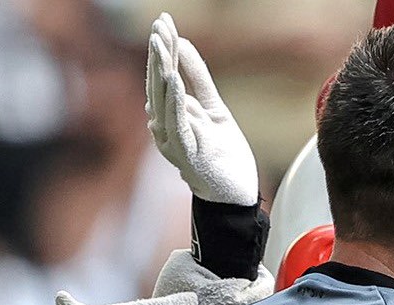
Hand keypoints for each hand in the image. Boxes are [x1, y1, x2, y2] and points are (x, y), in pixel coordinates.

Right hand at [146, 13, 257, 205]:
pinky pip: (177, 123)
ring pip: (163, 100)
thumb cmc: (223, 155)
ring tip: (161, 45)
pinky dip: (175, 102)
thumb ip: (198, 79)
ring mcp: (172, 140)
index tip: (164, 20)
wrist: (235, 194)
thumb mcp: (214, 108)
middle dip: (158, 53)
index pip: (162, 75)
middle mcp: (164, 126)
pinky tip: (175, 80)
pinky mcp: (185, 153)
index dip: (163, 48)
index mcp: (170, 115)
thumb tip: (183, 42)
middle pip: (158, 83)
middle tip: (158, 25)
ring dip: (162, 71)